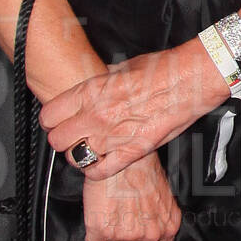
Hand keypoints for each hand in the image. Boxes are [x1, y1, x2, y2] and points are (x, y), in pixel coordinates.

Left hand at [41, 42, 227, 179]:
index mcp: (91, 91)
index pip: (49, 116)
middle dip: (62, 140)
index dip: (51, 121)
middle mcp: (97, 115)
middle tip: (72, 138)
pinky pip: (100, 171)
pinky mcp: (132, 151)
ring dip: (80, 156)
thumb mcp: (120, 68)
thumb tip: (90, 87)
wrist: (190, 79)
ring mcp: (114, 135)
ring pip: (76, 158)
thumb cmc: (160, 70)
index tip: (57, 122)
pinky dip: (97, 171)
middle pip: (57, 140)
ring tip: (88, 151)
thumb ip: (99, 83)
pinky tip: (102, 163)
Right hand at [81, 151, 180, 240]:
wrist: (120, 156)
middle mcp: (149, 235)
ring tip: (108, 211)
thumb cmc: (140, 167)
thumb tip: (146, 221)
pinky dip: (92, 229)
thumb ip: (157, 215)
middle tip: (118, 219)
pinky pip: (94, 240)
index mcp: (167, 226)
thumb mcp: (161, 194)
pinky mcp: (103, 231)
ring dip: (108, 232)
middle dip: (124, 237)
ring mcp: (126, 236)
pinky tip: (97, 212)